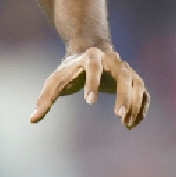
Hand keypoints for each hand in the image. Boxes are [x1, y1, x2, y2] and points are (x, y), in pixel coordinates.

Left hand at [30, 45, 148, 128]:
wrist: (90, 52)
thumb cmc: (70, 70)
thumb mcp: (57, 80)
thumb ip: (45, 99)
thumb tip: (32, 120)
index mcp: (91, 57)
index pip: (93, 67)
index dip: (92, 82)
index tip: (89, 102)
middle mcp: (112, 61)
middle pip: (123, 75)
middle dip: (123, 95)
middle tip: (118, 115)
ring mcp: (126, 69)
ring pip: (137, 84)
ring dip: (135, 103)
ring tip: (126, 123)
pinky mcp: (134, 79)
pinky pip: (144, 93)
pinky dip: (142, 107)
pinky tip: (132, 124)